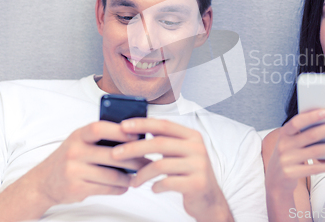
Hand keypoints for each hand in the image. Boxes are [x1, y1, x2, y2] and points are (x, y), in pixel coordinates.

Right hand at [28, 121, 147, 205]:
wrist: (43, 181)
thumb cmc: (71, 157)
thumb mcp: (81, 141)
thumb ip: (103, 137)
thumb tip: (137, 136)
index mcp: (79, 135)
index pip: (100, 128)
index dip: (121, 131)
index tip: (139, 136)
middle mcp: (74, 151)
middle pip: (112, 155)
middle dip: (135, 160)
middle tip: (149, 162)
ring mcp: (74, 171)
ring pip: (112, 175)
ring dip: (130, 177)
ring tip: (139, 176)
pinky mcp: (76, 189)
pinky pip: (106, 188)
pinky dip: (120, 188)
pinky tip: (125, 186)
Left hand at [112, 118, 233, 221]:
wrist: (209, 199)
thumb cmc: (189, 174)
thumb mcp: (181, 153)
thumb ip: (165, 142)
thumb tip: (134, 132)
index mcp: (192, 136)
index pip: (164, 125)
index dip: (142, 124)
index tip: (123, 126)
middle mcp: (197, 148)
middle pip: (159, 143)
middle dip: (134, 148)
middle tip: (115, 154)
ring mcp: (198, 165)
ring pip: (160, 164)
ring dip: (142, 174)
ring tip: (133, 181)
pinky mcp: (196, 183)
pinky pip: (167, 182)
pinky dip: (156, 186)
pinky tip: (153, 188)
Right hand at [265, 109, 324, 194]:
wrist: (275, 180)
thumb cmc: (289, 154)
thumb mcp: (289, 141)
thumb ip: (301, 132)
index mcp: (284, 134)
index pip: (297, 122)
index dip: (311, 116)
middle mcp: (284, 146)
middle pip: (311, 135)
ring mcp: (287, 160)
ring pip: (316, 152)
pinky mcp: (292, 174)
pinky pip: (316, 169)